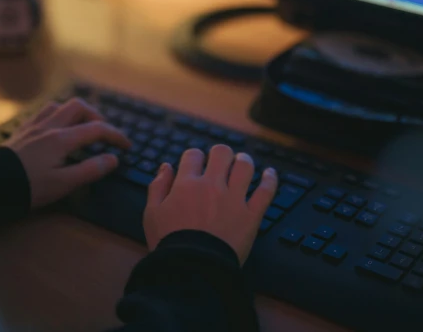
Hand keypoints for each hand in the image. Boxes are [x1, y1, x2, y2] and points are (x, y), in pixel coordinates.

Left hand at [2, 98, 130, 207]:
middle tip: (103, 132)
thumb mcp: (63, 184)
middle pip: (78, 107)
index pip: (96, 129)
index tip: (126, 145)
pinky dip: (56, 115)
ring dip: (75, 113)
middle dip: (96, 116)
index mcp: (62, 138)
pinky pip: (43, 112)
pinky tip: (55, 128)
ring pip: (59, 106)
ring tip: (80, 128)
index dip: (115, 135)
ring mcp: (33, 125)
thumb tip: (112, 158)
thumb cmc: (29, 186)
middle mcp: (49, 125)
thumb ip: (90, 170)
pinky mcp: (22, 130)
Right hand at [143, 145, 278, 263]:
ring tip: (242, 163)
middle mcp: (212, 185)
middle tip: (220, 162)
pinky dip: (270, 180)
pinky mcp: (251, 215)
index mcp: (187, 184)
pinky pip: (266, 192)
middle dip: (220, 154)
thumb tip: (166, 167)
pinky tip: (270, 173)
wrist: (191, 269)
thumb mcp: (152, 213)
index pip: (193, 155)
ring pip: (245, 166)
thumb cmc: (168, 243)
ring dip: (244, 161)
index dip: (194, 157)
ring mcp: (234, 199)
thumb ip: (158, 187)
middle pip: (222, 153)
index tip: (195, 165)